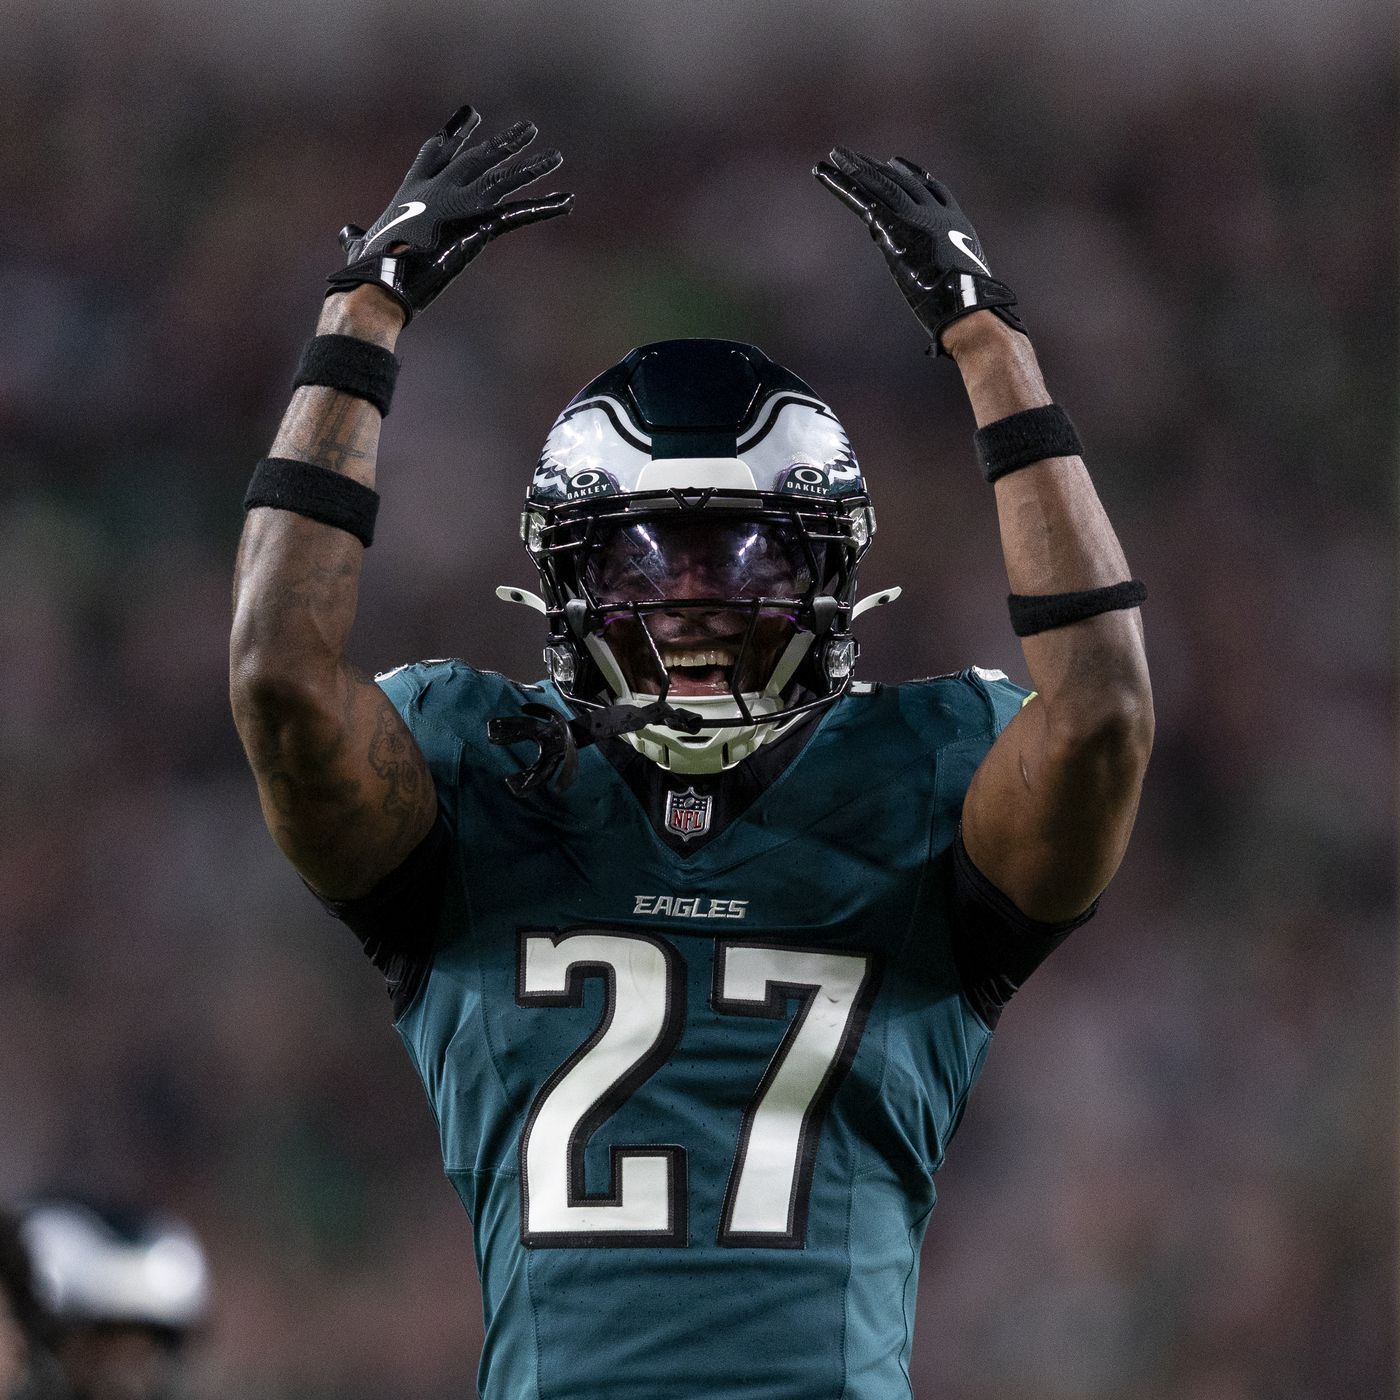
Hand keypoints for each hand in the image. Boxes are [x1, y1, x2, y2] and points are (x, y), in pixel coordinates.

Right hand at [327, 104, 573, 323]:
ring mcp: (461, 204)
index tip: (472, 117)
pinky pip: (519, 213)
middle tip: (526, 128)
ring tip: (557, 157)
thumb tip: (350, 235)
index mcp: (413, 191)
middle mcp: (439, 189)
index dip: (456, 136)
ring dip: (532, 168)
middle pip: (479, 158)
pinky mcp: (478, 225)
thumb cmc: (367, 269)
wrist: (379, 277)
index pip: (437, 154)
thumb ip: (357, 237)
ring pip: (504, 179)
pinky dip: (543, 208)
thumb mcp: (361, 247)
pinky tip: (566, 201)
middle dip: (503, 143)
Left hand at [813, 147, 1025, 353]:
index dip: (914, 175)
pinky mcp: (893, 226)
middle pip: (902, 181)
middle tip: (856, 156)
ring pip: (879, 183)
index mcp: (955, 222)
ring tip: (834, 155)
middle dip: (877, 168)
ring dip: (854, 167)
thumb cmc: (970, 308)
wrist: (967, 305)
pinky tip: (822, 171)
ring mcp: (915, 215)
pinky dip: (840, 184)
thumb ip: (949, 277)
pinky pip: (861, 198)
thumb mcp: (963, 284)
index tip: (899, 164)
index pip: (931, 189)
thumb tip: (944, 297)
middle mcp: (935, 211)